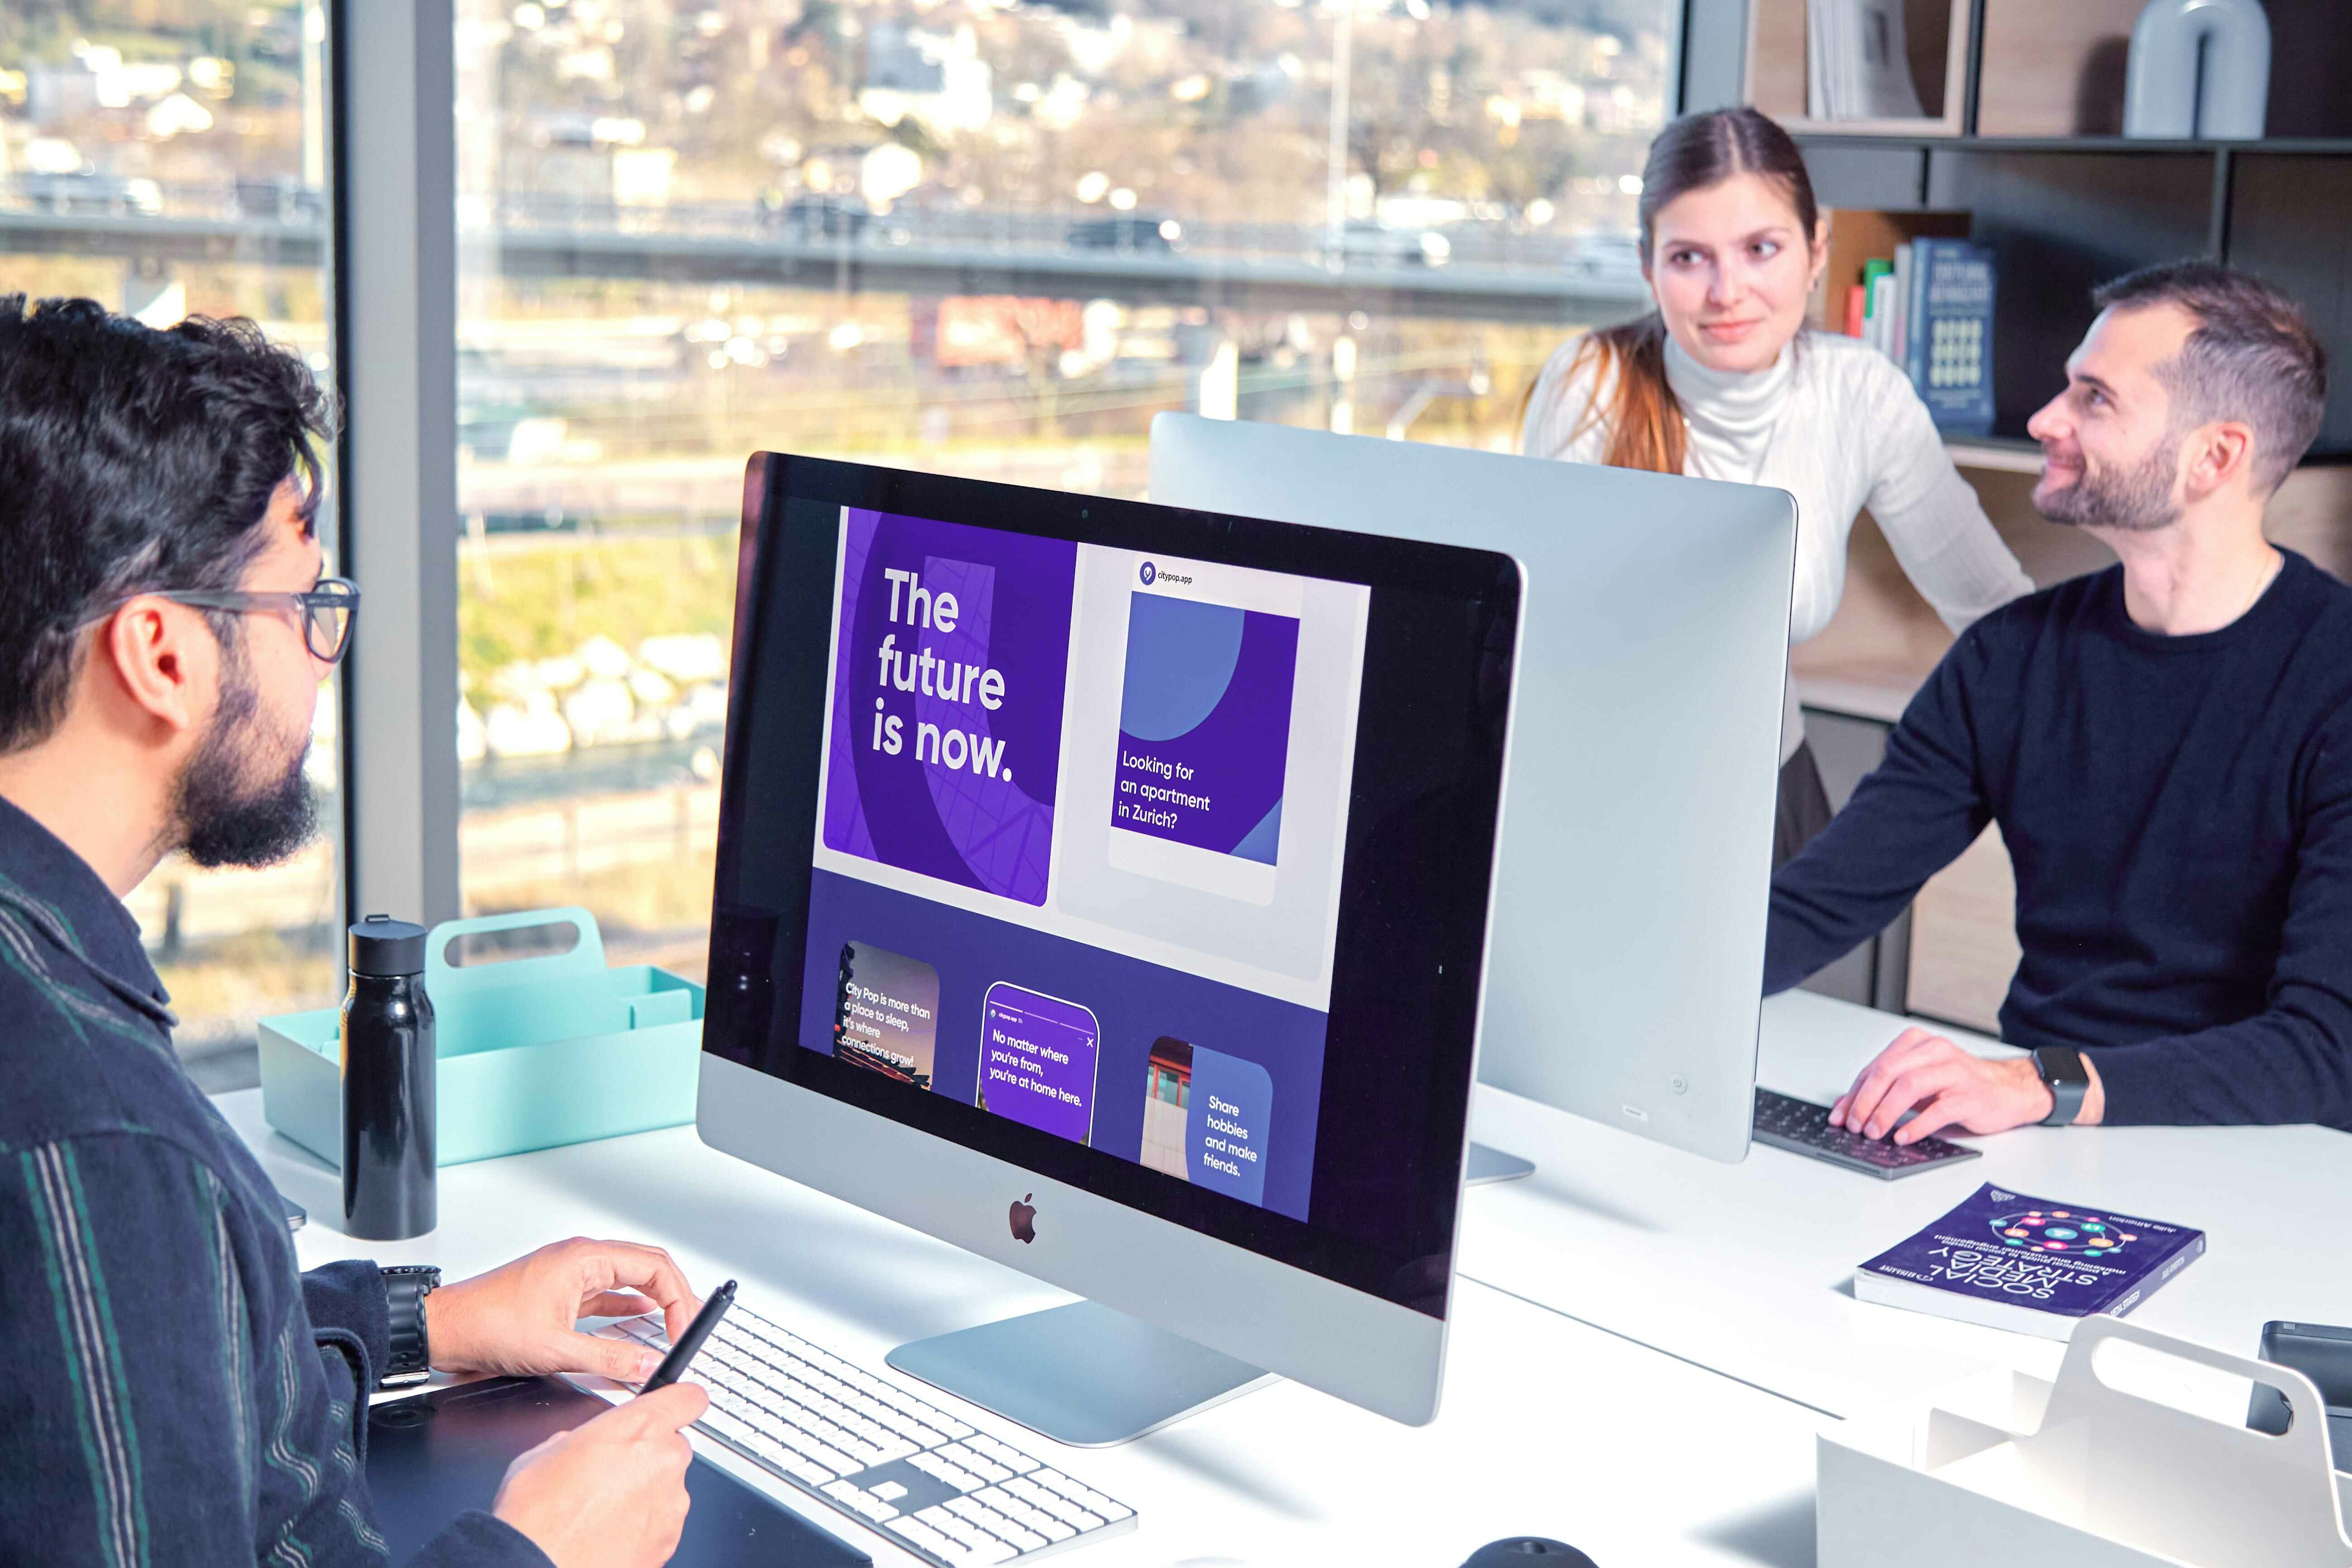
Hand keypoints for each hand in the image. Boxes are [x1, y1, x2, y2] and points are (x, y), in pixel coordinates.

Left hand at [425, 1237, 699, 1385]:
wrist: (444, 1330)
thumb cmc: (486, 1324)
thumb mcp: (556, 1349)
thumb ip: (610, 1358)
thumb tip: (648, 1364)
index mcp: (584, 1258)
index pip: (654, 1267)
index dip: (678, 1299)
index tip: (684, 1329)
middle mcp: (581, 1259)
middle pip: (647, 1268)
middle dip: (674, 1296)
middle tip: (688, 1326)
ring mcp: (571, 1276)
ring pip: (628, 1281)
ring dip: (652, 1302)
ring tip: (670, 1327)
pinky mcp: (561, 1294)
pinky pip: (607, 1296)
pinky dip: (627, 1310)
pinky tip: (636, 1324)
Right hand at [492, 1381, 706, 1567]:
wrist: (536, 1566)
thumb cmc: (536, 1514)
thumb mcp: (547, 1450)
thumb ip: (585, 1436)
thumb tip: (587, 1442)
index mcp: (639, 1428)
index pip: (689, 1397)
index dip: (677, 1403)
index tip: (669, 1408)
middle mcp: (665, 1461)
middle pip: (673, 1447)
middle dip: (648, 1456)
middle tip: (611, 1473)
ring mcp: (672, 1504)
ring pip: (668, 1487)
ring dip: (644, 1493)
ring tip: (602, 1511)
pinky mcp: (669, 1540)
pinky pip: (662, 1522)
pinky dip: (643, 1526)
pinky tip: (610, 1533)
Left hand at [1831, 1027, 2098, 1142]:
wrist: (2009, 1089)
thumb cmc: (1959, 1085)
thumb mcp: (1920, 1080)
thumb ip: (1887, 1089)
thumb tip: (1847, 1108)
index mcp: (1917, 1043)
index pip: (1876, 1067)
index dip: (1854, 1093)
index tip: (1839, 1115)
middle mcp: (1935, 1052)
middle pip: (1888, 1072)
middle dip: (1864, 1101)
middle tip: (1853, 1125)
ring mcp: (1954, 1072)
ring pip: (1909, 1086)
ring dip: (1885, 1112)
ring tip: (1873, 1132)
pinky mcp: (1970, 1095)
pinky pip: (1937, 1110)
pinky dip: (1915, 1125)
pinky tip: (1902, 1137)